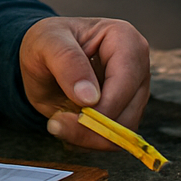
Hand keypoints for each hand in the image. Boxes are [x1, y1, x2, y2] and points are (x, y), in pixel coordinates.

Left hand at [19, 16, 149, 149]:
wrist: (43, 58)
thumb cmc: (47, 42)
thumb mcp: (47, 42)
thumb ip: (67, 63)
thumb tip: (90, 98)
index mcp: (125, 40)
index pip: (125, 82)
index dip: (101, 107)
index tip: (68, 117)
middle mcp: (137, 67)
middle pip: (128, 113)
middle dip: (91, 127)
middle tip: (55, 124)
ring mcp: (135, 92)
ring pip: (123, 133)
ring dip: (88, 137)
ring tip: (57, 123)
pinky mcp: (126, 112)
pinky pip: (114, 139)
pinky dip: (89, 140)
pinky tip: (67, 126)